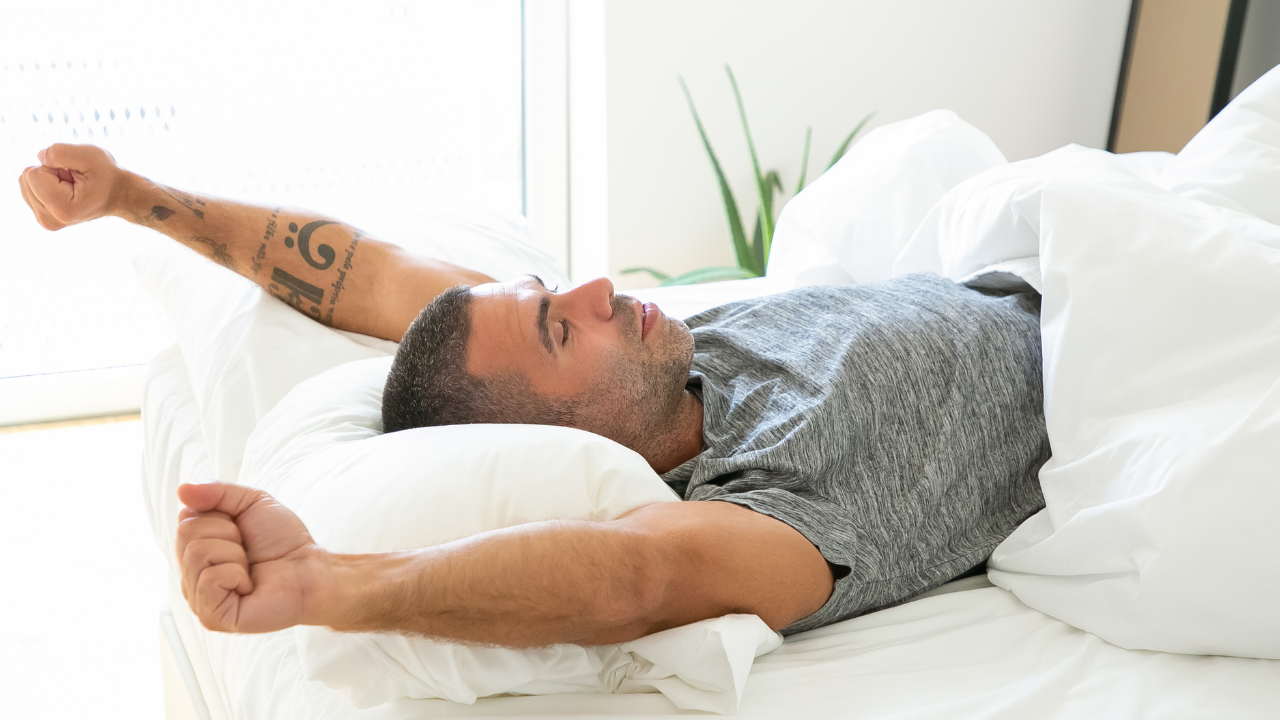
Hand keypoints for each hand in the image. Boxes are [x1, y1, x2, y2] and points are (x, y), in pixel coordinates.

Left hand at [17, 143, 125, 229]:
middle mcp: (49, 220)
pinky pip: (28, 188)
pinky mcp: (42, 218)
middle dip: (49, 172)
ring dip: (48, 178)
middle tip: (73, 180)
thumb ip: (59, 152)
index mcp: (61, 209)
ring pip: (25, 182)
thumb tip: (39, 157)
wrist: (120, 195)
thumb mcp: (90, 155)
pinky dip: (45, 184)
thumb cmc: (106, 175)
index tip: (75, 176)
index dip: (54, 167)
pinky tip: (65, 190)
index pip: (32, 174)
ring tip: (71, 185)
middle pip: (26, 179)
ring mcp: (45, 221)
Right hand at [175, 482, 322, 633]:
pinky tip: (248, 585)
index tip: (241, 530)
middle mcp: (192, 575)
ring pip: (196, 555)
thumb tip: (182, 489)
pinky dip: (235, 574)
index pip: (184, 519)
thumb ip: (217, 492)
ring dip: (234, 554)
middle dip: (227, 534)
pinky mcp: (212, 617)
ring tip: (249, 568)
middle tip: (248, 550)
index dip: (220, 516)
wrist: (311, 570)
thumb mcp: (251, 503)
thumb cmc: (283, 542)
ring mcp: (200, 598)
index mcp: (196, 550)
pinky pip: (208, 581)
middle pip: (186, 535)